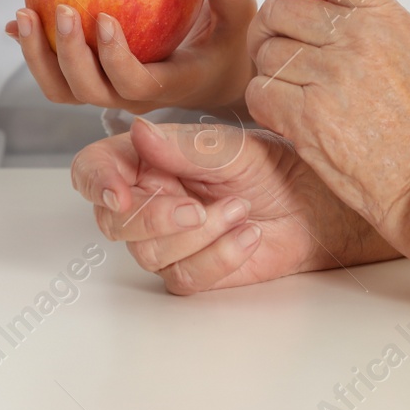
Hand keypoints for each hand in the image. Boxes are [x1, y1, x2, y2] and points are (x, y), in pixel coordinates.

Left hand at [7, 0, 256, 114]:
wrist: (212, 74)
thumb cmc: (226, 43)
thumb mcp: (239, 18)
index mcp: (167, 85)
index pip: (133, 82)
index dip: (115, 57)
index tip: (105, 17)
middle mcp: (131, 95)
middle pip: (87, 91)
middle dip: (69, 54)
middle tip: (61, 7)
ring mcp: (108, 91)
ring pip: (62, 89)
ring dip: (38, 57)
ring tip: (26, 14)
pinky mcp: (93, 79)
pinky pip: (55, 73)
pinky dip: (34, 50)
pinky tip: (18, 20)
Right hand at [71, 117, 397, 293]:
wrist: (314, 206)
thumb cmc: (274, 166)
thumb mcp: (232, 148)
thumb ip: (185, 146)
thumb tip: (139, 132)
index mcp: (146, 158)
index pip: (94, 169)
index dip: (97, 181)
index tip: (119, 192)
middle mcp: (148, 199)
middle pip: (115, 222)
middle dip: (155, 218)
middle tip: (197, 208)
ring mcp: (166, 239)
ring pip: (150, 254)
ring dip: (201, 235)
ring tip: (241, 210)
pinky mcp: (190, 270)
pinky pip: (184, 277)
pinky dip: (220, 257)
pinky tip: (248, 235)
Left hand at [242, 0, 409, 267]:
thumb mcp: (401, 43)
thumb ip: (359, 12)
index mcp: (382, 14)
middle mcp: (359, 36)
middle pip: (278, 8)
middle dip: (269, 31)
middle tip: (283, 54)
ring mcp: (333, 75)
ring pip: (264, 52)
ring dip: (270, 72)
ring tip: (300, 92)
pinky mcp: (309, 115)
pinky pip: (259, 91)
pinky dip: (266, 103)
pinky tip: (291, 114)